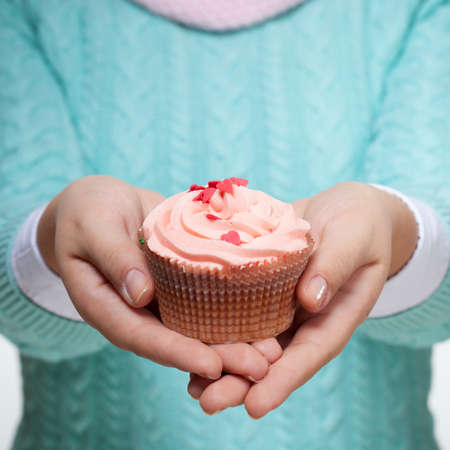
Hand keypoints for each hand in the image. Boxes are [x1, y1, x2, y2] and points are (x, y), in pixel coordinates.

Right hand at [37, 175, 274, 380]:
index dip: (176, 352)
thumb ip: (113, 258)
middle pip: (176, 341)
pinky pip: (203, 302)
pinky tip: (262, 317)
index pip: (141, 336)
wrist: (102, 203)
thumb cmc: (88, 212)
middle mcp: (135, 311)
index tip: (212, 365)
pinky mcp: (175, 285)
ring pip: (195, 327)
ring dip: (232, 342)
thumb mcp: (93, 227)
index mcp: (106, 306)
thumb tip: (140, 295)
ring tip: (270, 352)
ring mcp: (158, 300)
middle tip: (259, 367)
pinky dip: (230, 311)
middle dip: (217, 357)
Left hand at [188, 182, 417, 416]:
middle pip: (274, 359)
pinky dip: (216, 325)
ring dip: (223, 363)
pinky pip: (239, 308)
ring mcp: (281, 304)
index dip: (283, 381)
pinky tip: (189, 338)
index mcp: (334, 315)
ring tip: (191, 386)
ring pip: (252, 340)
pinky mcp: (261, 287)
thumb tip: (310, 301)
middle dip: (242, 382)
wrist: (340, 209)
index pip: (309, 353)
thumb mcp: (354, 239)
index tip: (255, 406)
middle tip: (209, 402)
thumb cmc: (358, 223)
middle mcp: (304, 318)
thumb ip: (336, 265)